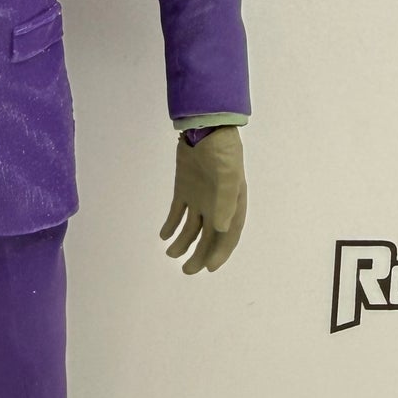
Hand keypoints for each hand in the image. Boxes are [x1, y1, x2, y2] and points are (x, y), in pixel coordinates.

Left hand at [160, 126, 246, 273]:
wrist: (206, 127)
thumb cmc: (222, 151)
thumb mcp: (227, 176)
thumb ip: (224, 202)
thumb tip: (220, 229)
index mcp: (233, 204)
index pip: (228, 236)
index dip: (220, 253)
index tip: (208, 268)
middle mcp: (217, 205)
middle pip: (209, 237)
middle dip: (199, 255)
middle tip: (187, 270)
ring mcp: (200, 197)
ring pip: (191, 228)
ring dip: (182, 243)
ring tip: (171, 255)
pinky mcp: (184, 189)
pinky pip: (177, 213)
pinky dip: (171, 225)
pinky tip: (164, 237)